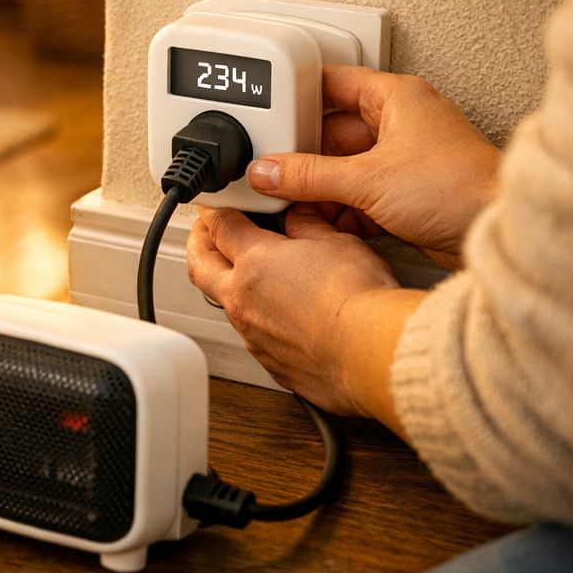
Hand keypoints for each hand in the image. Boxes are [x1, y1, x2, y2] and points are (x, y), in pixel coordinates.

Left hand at [188, 204, 411, 419]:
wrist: (374, 352)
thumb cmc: (358, 299)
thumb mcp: (336, 241)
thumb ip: (307, 226)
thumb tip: (298, 217)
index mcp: (254, 262)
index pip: (220, 227)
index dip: (216, 212)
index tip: (218, 209)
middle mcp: (244, 300)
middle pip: (200, 265)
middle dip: (198, 245)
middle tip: (205, 234)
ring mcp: (253, 336)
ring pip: (225, 304)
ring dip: (227, 285)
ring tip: (245, 273)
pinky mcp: (271, 363)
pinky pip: (252, 336)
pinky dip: (258, 319)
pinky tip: (279, 313)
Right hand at [246, 65, 500, 270]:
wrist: (496, 232)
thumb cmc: (459, 187)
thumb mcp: (368, 179)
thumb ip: (309, 176)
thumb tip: (269, 171)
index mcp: (396, 97)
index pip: (332, 81)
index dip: (297, 95)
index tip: (267, 113)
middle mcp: (401, 122)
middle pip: (333, 131)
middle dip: (304, 155)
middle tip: (273, 168)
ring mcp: (405, 159)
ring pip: (345, 166)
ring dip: (320, 186)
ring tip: (293, 200)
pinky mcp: (407, 193)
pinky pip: (360, 193)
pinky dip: (340, 207)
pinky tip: (323, 221)